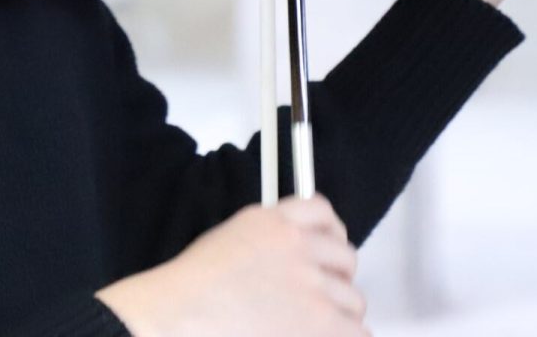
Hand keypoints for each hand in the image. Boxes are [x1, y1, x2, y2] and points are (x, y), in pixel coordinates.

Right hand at [94, 194, 367, 336]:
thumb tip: (303, 251)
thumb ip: (271, 237)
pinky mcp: (322, 324)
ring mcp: (313, 287)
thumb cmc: (193, 291)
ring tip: (312, 326)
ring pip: (354, 300)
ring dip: (339, 314)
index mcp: (273, 222)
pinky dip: (344, 336)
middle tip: (321, 297)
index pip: (322, 212)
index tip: (330, 245)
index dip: (331, 232)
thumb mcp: (231, 240)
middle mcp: (298, 247)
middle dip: (336, 278)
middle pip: (346, 257)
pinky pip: (357, 332)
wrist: (179, 318)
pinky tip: (322, 336)